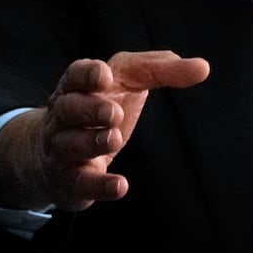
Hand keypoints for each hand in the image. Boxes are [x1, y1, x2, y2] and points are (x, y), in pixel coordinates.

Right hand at [0, 49, 208, 211]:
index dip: (87, 75)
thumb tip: (201, 67)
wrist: (52, 158)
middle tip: (113, 112)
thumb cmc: (97, 110)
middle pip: (68, 108)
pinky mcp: (71, 181)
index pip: (75, 75)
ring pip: (70, 144)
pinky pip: (81, 182)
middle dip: (89, 109)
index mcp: (77, 87)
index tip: (104, 76)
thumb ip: (160, 70)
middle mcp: (64, 116)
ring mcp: (63, 150)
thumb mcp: (125, 83)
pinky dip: (100, 185)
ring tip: (115, 138)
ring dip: (91, 141)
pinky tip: (120, 185)